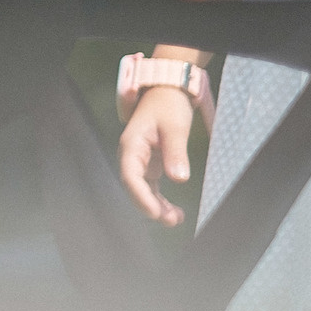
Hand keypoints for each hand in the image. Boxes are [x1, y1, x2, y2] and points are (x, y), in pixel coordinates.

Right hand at [119, 85, 199, 224]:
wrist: (168, 91)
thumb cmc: (168, 105)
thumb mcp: (175, 127)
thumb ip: (176, 152)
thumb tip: (180, 178)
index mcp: (132, 144)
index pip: (130, 175)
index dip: (140, 197)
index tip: (155, 212)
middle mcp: (132, 154)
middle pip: (134, 186)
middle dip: (149, 205)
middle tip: (171, 219)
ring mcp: (141, 159)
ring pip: (142, 189)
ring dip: (156, 205)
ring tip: (176, 219)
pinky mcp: (151, 162)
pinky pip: (151, 186)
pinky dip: (160, 199)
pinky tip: (174, 210)